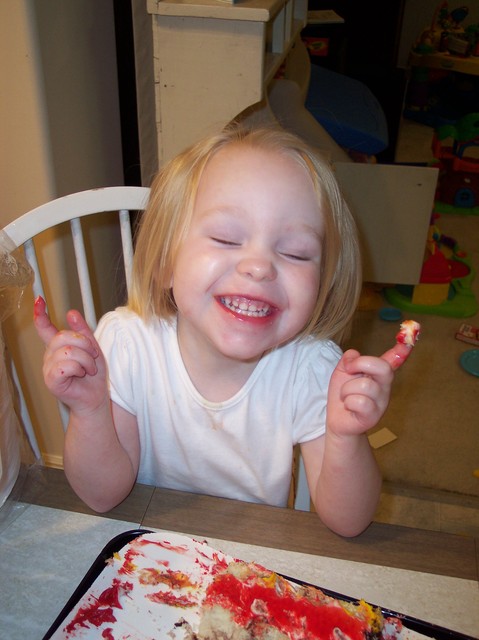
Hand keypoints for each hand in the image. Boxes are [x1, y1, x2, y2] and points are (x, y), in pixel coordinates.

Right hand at [33, 296, 107, 415]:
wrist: (95, 398)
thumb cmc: (93, 375)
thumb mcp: (92, 349)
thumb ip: (83, 332)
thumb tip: (71, 313)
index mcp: (58, 347)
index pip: (45, 328)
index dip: (40, 314)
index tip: (39, 300)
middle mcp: (49, 356)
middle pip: (63, 336)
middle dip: (85, 344)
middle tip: (93, 356)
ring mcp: (48, 368)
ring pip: (68, 351)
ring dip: (86, 359)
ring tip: (89, 369)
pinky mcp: (51, 380)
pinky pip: (66, 365)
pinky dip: (80, 368)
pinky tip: (82, 374)